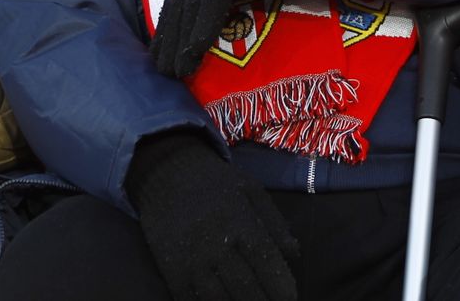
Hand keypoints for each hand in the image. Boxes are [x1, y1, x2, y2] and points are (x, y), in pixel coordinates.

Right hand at [127, 131, 297, 300]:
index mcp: (241, 223)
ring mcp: (192, 260)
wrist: (165, 172)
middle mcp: (217, 244)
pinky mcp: (171, 270)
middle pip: (246, 289)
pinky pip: (190, 300)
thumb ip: (275, 223)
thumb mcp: (251, 190)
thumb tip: (294, 255)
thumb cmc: (215, 182)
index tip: (289, 298)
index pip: (268, 264)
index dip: (282, 288)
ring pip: (218, 300)